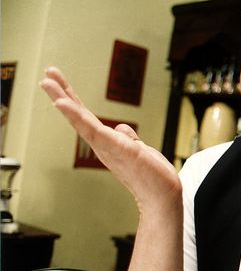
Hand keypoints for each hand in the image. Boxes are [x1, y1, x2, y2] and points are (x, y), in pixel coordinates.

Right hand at [39, 67, 181, 215]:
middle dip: (62, 93)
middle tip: (47, 74)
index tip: (58, 81)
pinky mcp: (117, 149)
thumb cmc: (151, 176)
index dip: (72, 99)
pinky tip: (64, 104)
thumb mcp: (138, 150)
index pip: (86, 117)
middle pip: (79, 115)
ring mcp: (107, 147)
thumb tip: (121, 127)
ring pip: (81, 120)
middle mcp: (102, 145)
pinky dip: (77, 116)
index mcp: (107, 143)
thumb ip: (128, 138)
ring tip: (49, 82)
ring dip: (64, 99)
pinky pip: (93, 130)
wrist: (162, 196)